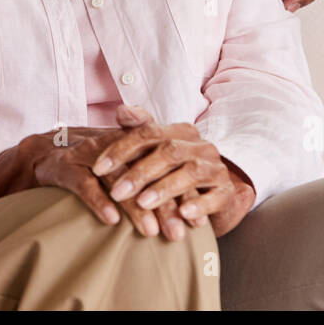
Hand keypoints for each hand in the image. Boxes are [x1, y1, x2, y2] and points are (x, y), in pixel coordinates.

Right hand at [0, 119, 173, 236]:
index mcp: (132, 143)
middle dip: (164, 205)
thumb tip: (188, 206)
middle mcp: (113, 146)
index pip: (163, 167)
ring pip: (118, 180)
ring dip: (135, 207)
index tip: (196, 221)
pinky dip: (99, 201)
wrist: (44, 152)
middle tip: (178, 233)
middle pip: (145, 173)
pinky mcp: (66, 167)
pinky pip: (84, 184)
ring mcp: (89, 155)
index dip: (181, 193)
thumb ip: (153, 177)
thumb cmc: (93, 164)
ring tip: (151, 231)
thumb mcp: (125, 164)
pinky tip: (112, 220)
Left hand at [93, 106, 255, 237]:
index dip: (121, 149)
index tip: (96, 169)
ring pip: (191, 173)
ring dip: (165, 188)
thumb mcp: (155, 151)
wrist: (213, 193)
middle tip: (116, 192)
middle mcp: (201, 145)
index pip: (148, 133)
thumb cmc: (174, 171)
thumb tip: (121, 110)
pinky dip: (200, 205)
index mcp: (181, 131)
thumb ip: (138, 129)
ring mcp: (216, 168)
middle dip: (140, 173)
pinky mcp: (227, 192)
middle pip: (169, 152)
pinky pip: (215, 196)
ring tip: (142, 203)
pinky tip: (183, 214)